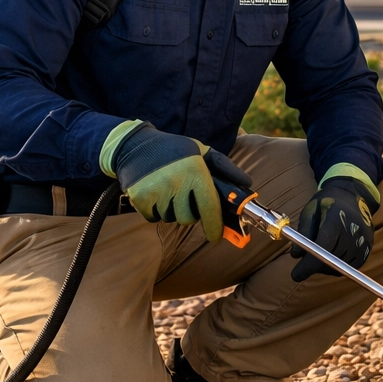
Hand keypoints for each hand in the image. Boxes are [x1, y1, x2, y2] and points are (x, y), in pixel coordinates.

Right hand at [103, 122, 249, 242]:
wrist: (135, 145)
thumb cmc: (174, 149)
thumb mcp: (201, 151)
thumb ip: (225, 168)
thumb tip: (247, 184)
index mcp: (195, 170)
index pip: (209, 207)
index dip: (214, 226)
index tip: (215, 236)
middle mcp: (177, 182)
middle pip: (189, 218)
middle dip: (189, 212)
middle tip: (184, 197)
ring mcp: (157, 191)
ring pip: (171, 218)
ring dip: (172, 210)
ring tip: (167, 190)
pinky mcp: (141, 198)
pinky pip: (154, 218)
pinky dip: (155, 210)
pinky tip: (155, 193)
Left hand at [290, 176, 377, 280]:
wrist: (353, 197)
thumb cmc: (327, 204)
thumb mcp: (310, 211)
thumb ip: (302, 232)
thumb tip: (295, 255)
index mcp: (337, 219)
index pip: (322, 248)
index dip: (308, 265)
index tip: (295, 275)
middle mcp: (353, 233)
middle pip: (330, 260)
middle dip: (313, 265)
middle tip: (304, 261)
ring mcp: (363, 243)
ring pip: (338, 267)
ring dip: (325, 266)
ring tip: (319, 252)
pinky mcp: (367, 251)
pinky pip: (348, 268)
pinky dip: (336, 266)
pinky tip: (331, 253)